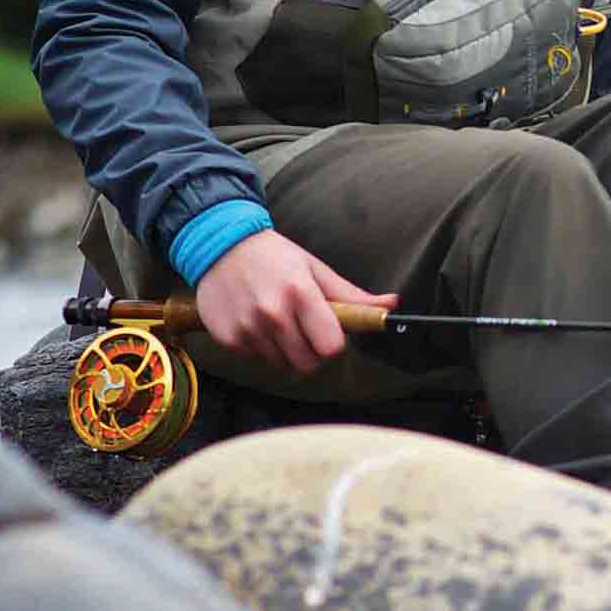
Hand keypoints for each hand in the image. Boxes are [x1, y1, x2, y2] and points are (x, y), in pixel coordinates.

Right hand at [192, 232, 398, 375]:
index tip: (329, 331)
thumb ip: (351, 295)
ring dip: (286, 349)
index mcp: (300, 293)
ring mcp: (248, 328)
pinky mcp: (229, 338)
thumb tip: (390, 305)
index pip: (331, 346)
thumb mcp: (315, 268)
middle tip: (306, 328)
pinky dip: (262, 346)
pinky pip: (257, 358)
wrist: (220, 246)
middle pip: (308, 363)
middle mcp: (273, 313)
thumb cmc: (274, 256)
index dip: (334, 343)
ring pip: (282, 364)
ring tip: (280, 320)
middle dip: (312, 351)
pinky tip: (257, 321)